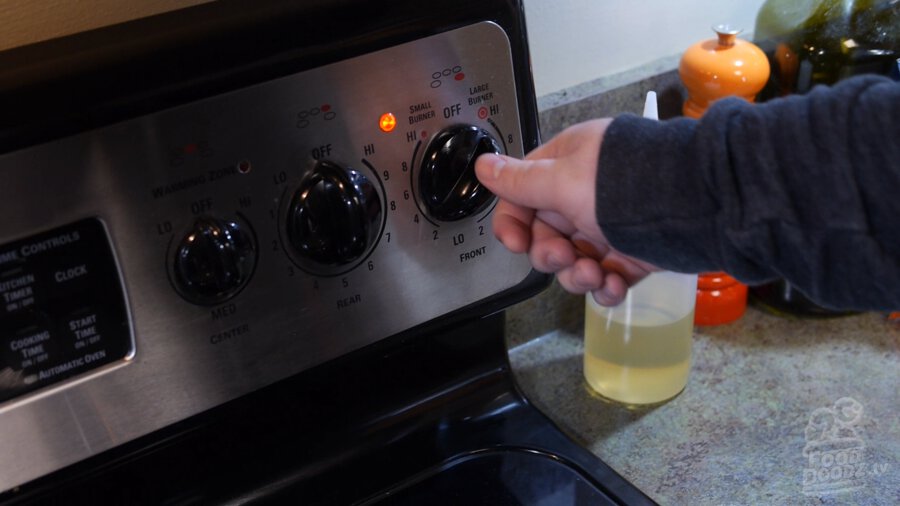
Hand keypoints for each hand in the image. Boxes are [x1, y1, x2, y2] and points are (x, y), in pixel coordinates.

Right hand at [474, 119, 659, 305]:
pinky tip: (612, 286)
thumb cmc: (631, 185)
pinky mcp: (633, 253)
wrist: (697, 206)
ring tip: (594, 275)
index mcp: (566, 166)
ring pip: (574, 261)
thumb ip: (521, 182)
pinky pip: (605, 278)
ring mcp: (610, 226)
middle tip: (563, 258)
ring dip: (577, 276)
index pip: (522, 196)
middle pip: (546, 236)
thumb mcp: (565, 182)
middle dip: (550, 255)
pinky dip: (605, 288)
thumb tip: (483, 165)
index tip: (516, 243)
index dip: (514, 223)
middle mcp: (586, 195)